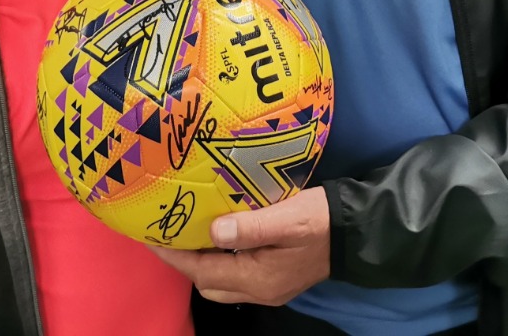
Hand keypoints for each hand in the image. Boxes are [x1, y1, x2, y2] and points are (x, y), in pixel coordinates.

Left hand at [150, 187, 329, 304]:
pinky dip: (222, 258)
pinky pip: (237, 274)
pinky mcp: (276, 277)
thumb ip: (250, 226)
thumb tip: (213, 231)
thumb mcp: (287, 217)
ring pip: (222, 281)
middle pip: (208, 282)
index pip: (204, 270)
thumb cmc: (320, 219)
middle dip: (185, 261)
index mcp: (258, 278)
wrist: (354, 230)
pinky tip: (220, 234)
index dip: (176, 255)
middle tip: (171, 229)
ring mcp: (269, 286)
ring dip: (204, 261)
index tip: (152, 237)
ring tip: (191, 230)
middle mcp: (260, 289)